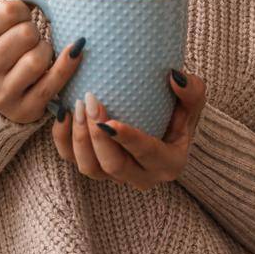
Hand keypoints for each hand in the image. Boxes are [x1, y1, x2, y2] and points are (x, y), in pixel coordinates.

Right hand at [0, 0, 83, 124]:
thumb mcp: (0, 23)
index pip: (7, 11)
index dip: (21, 11)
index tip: (18, 20)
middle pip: (26, 34)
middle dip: (33, 32)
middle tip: (27, 40)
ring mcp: (0, 94)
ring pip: (39, 57)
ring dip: (46, 50)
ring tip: (37, 53)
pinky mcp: (23, 110)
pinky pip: (54, 82)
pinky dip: (68, 64)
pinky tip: (75, 52)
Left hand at [51, 70, 206, 189]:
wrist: (161, 123)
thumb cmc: (178, 111)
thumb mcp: (192, 102)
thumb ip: (192, 91)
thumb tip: (174, 77)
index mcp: (168, 163)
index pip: (147, 155)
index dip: (128, 140)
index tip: (110, 121)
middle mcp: (142, 176)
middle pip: (113, 166)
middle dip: (97, 136)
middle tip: (90, 101)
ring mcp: (115, 175)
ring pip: (89, 168)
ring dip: (80, 137)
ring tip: (75, 105)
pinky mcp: (94, 166)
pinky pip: (72, 159)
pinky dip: (63, 139)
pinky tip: (62, 112)